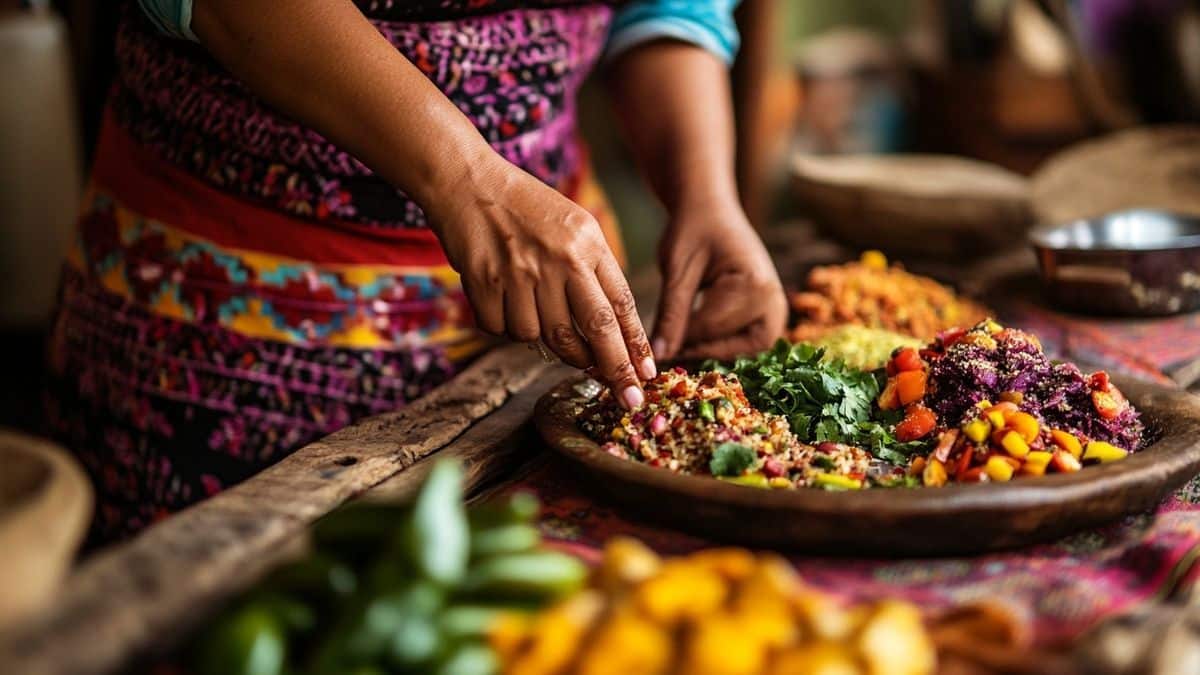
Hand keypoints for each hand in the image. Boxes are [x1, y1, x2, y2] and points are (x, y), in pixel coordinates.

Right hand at [427, 154, 654, 408]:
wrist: (468, 182)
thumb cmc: (525, 209)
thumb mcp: (574, 226)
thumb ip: (594, 273)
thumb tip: (611, 335)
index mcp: (588, 243)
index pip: (621, 304)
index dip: (636, 344)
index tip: (647, 374)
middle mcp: (560, 260)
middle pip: (595, 330)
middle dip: (616, 370)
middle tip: (629, 399)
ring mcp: (521, 273)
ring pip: (543, 338)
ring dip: (542, 339)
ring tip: (532, 308)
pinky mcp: (485, 283)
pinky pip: (503, 330)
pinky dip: (504, 325)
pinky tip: (502, 299)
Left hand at [653, 199, 786, 360]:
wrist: (710, 208)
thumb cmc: (693, 230)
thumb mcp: (677, 272)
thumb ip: (670, 315)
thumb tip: (660, 356)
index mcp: (754, 285)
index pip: (710, 329)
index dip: (678, 342)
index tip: (653, 348)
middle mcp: (773, 299)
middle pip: (732, 346)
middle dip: (699, 349)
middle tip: (668, 347)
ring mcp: (775, 307)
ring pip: (741, 349)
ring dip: (711, 348)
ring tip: (680, 339)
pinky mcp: (768, 313)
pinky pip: (745, 341)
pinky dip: (720, 341)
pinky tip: (693, 333)